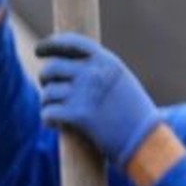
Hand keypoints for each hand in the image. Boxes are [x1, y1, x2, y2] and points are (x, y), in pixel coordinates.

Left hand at [35, 32, 160, 167]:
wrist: (147, 142)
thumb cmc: (135, 115)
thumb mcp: (121, 82)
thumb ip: (99, 70)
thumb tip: (72, 66)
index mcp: (107, 61)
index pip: (72, 43)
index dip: (51, 44)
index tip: (39, 50)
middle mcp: (94, 73)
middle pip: (53, 68)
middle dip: (45, 78)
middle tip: (47, 88)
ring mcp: (85, 93)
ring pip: (48, 92)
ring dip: (47, 102)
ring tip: (54, 111)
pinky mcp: (78, 116)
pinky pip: (48, 112)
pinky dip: (47, 119)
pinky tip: (52, 123)